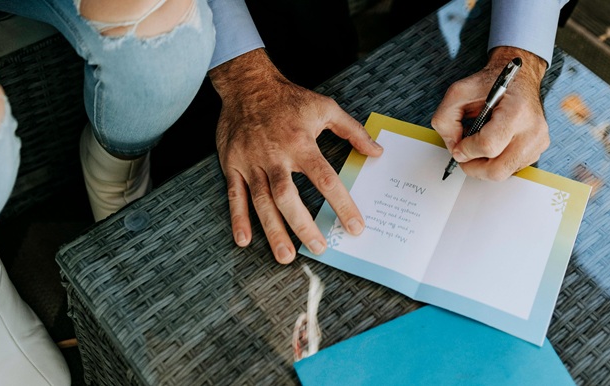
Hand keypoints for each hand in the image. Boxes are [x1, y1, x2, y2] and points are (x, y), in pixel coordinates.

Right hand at [209, 49, 383, 263]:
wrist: (246, 84)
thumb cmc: (289, 98)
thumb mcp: (325, 108)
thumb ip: (353, 131)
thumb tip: (377, 152)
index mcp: (301, 143)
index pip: (325, 179)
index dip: (342, 204)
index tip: (354, 226)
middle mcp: (276, 156)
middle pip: (289, 197)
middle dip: (304, 225)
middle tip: (319, 248)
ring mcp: (251, 162)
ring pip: (262, 202)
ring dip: (273, 230)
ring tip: (286, 256)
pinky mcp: (232, 165)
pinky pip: (234, 196)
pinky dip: (238, 218)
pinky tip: (244, 240)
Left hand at [431, 46, 548, 179]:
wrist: (520, 77)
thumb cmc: (493, 82)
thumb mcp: (459, 92)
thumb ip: (446, 118)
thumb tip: (453, 147)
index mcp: (516, 110)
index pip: (488, 146)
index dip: (467, 150)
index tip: (458, 145)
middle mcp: (532, 129)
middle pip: (497, 170)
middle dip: (473, 168)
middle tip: (463, 156)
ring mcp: (538, 142)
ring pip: (504, 173)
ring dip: (484, 166)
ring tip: (477, 148)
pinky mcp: (538, 149)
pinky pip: (511, 168)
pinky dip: (496, 163)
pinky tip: (492, 146)